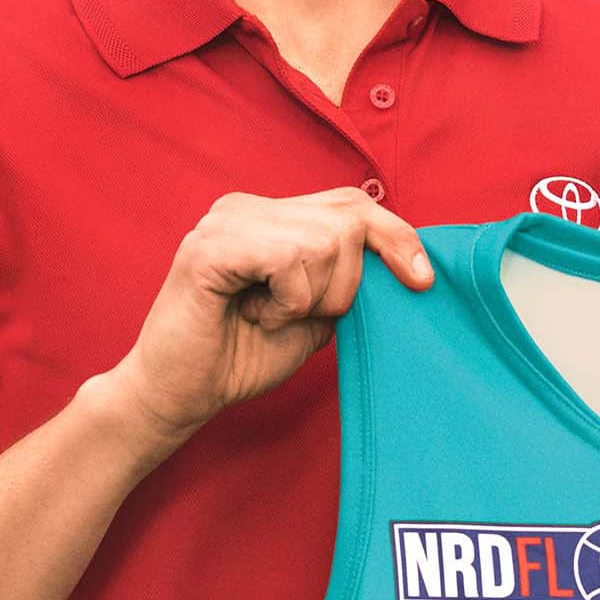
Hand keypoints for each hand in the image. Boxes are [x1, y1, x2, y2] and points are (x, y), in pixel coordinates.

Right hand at [90, 188, 434, 459]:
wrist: (178, 397)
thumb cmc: (240, 358)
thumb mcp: (313, 316)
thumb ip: (346, 281)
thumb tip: (399, 260)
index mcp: (270, 215)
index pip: (353, 203)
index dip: (396, 237)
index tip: (421, 280)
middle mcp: (246, 206)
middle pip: (348, 220)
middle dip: (345, 283)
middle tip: (298, 315)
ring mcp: (225, 220)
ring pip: (325, 241)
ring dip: (311, 297)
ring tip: (268, 315)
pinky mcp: (209, 247)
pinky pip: (288, 258)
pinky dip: (287, 299)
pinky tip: (254, 314)